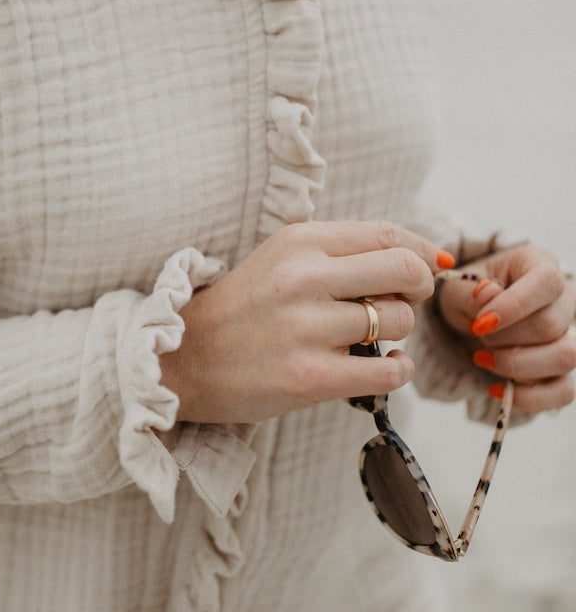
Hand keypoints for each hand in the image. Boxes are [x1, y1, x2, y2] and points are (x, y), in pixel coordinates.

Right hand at [160, 220, 448, 424]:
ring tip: (368, 338)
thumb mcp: (280, 259)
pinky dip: (397, 370)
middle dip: (418, 289)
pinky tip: (380, 367)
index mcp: (298, 241)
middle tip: (401, 303)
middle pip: (406, 272)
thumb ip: (340, 252)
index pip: (387, 235)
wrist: (183, 359)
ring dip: (397, 333)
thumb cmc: (241, 309)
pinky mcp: (311, 377)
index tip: (429, 266)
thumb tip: (424, 255)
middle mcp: (304, 278)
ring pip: (398, 322)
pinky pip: (389, 371)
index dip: (421, 251)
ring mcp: (307, 329)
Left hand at [436, 243, 575, 414]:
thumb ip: (471, 292)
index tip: (480, 323)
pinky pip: (564, 391)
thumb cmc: (470, 295)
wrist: (474, 319)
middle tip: (477, 334)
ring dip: (517, 365)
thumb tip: (488, 295)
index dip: (514, 306)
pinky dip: (529, 397)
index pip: (546, 282)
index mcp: (540, 264)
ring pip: (566, 357)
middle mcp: (565, 298)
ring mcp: (570, 335)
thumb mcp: (458, 287)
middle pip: (551, 324)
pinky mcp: (564, 369)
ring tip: (483, 358)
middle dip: (505, 338)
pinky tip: (497, 389)